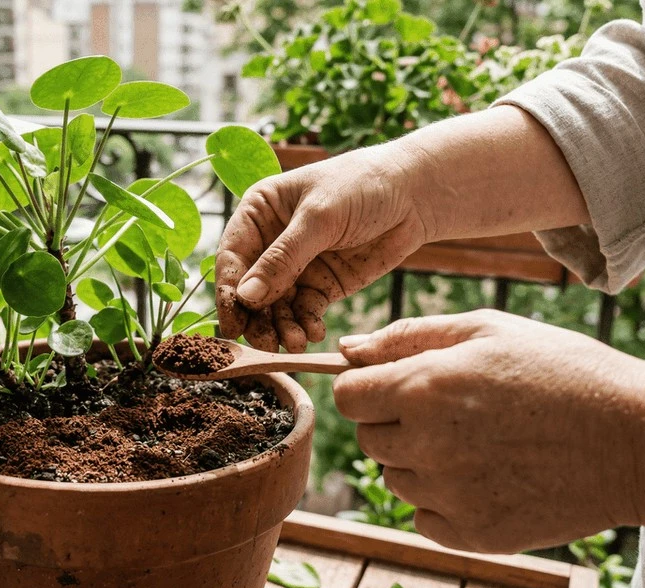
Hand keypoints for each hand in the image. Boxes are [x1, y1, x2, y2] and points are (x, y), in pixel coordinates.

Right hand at [215, 145, 430, 351]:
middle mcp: (271, 242)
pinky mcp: (322, 286)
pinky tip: (314, 333)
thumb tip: (245, 297)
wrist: (415, 194)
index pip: (232, 257)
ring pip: (276, 306)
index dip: (229, 291)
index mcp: (260, 213)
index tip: (231, 324)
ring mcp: (296, 267)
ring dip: (281, 327)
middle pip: (251, 288)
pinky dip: (306, 325)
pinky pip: (305, 312)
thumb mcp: (319, 218)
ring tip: (294, 343)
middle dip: (256, 318)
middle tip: (265, 344)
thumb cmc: (362, 186)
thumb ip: (282, 259)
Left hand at [332, 310, 644, 552]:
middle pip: (369, 439)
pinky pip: (425, 518)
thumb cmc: (562, 371)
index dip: (368, 389)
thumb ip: (406, 337)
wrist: (636, 441)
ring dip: (422, 462)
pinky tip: (491, 476)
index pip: (348, 397)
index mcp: (423, 389)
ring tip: (482, 442)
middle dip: (396, 423)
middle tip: (455, 413)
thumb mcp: (487, 330)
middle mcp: (426, 445)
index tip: (397, 387)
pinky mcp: (472, 534)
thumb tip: (346, 350)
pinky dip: (445, 502)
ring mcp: (449, 495)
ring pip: (397, 479)